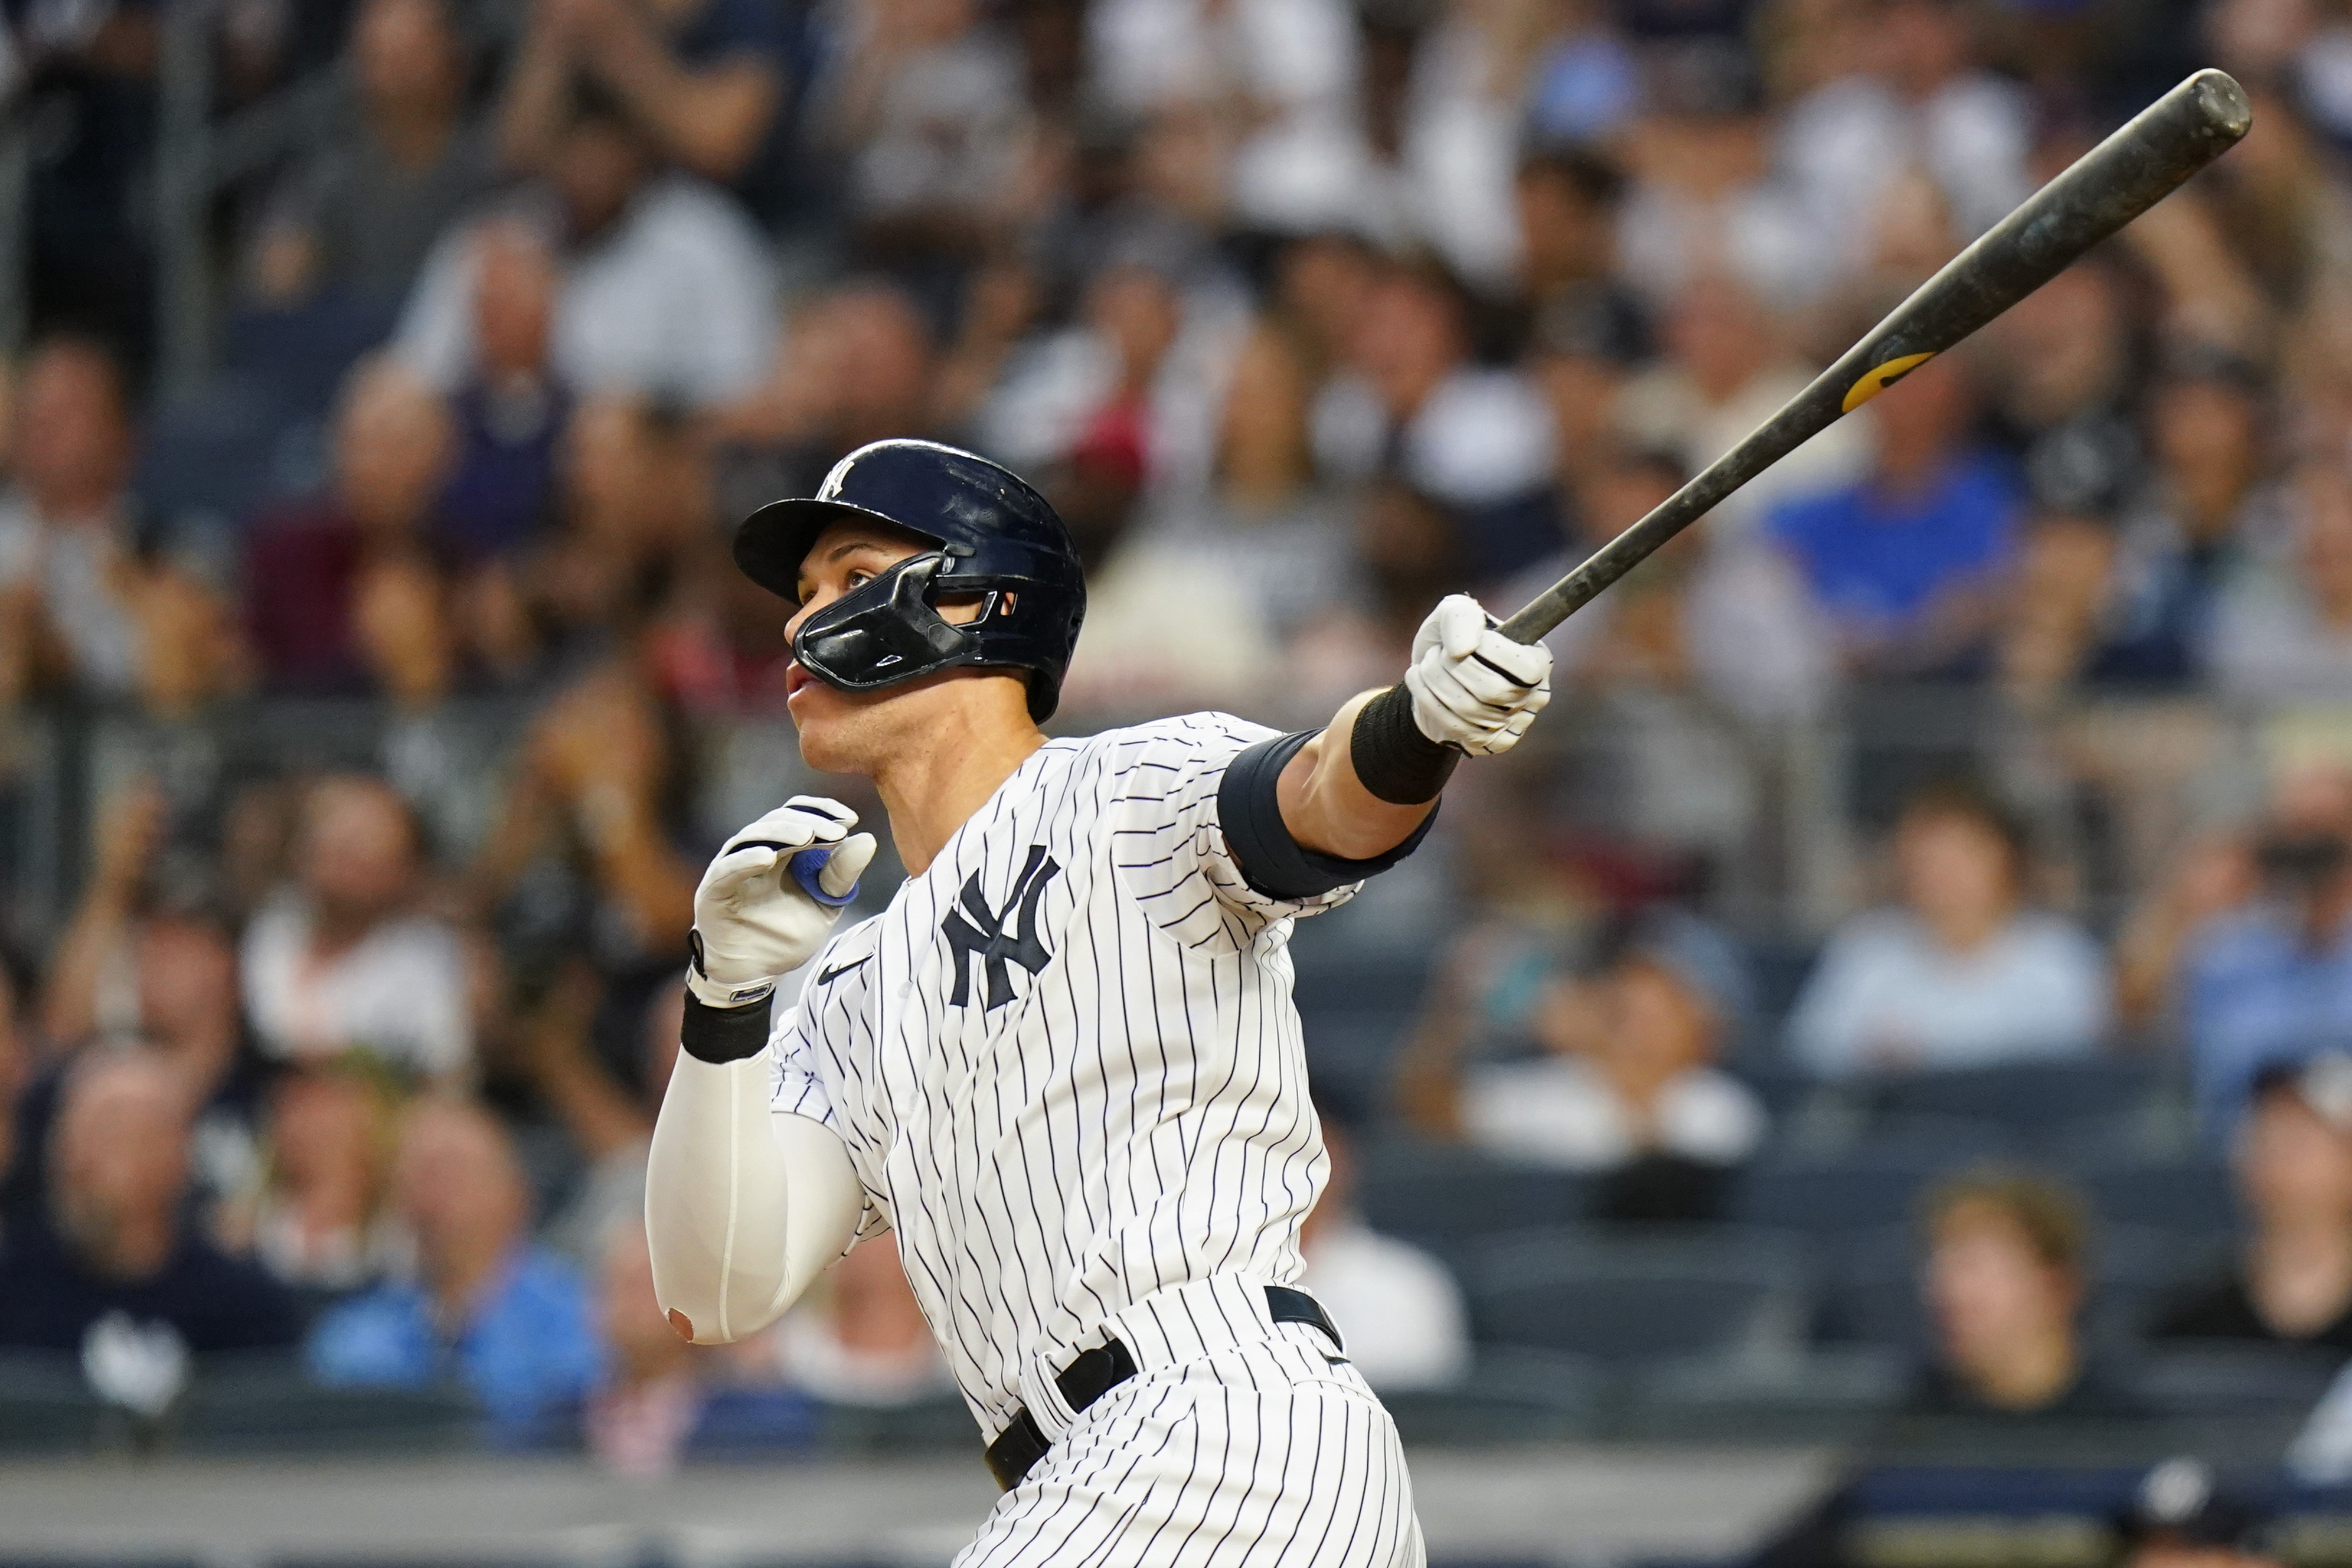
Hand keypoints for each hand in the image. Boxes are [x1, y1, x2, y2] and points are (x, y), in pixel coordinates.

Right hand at [688, 799, 877, 1007]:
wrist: (757, 972)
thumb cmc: (786, 935)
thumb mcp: (824, 904)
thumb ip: (842, 874)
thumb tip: (867, 840)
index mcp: (782, 850)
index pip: (799, 815)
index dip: (822, 811)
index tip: (850, 819)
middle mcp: (755, 851)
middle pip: (779, 821)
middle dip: (810, 823)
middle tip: (836, 832)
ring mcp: (732, 868)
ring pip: (753, 836)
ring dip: (782, 832)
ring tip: (807, 836)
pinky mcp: (714, 890)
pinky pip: (728, 868)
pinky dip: (746, 860)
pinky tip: (768, 857)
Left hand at [1401, 595, 1551, 756]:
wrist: (1433, 677)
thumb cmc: (1452, 640)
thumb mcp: (1454, 613)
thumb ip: (1461, 617)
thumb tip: (1461, 651)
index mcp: (1539, 660)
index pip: (1526, 667)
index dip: (1486, 652)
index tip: (1461, 642)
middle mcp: (1535, 696)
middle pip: (1493, 690)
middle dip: (1451, 667)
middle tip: (1434, 654)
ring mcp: (1515, 724)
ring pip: (1471, 710)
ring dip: (1435, 682)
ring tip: (1425, 666)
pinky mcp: (1492, 744)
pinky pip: (1457, 729)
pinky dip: (1428, 701)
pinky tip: (1419, 683)